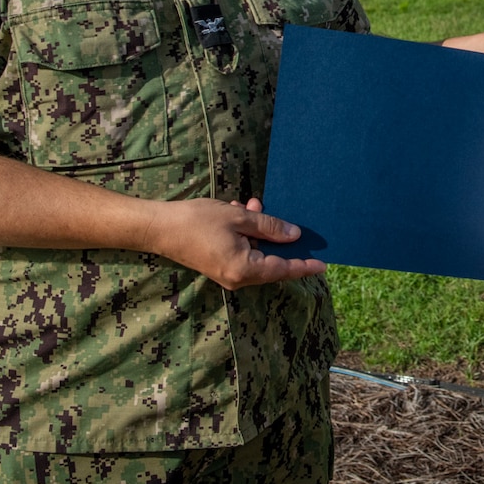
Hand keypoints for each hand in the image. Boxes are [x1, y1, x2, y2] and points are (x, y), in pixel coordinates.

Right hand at [144, 196, 326, 289]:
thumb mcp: (239, 219)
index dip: (303, 266)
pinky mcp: (218, 266)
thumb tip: (294, 236)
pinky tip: (237, 212)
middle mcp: (237, 278)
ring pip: (255, 252)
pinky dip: (244, 233)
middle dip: (274, 235)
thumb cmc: (198, 221)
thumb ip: (270, 228)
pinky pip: (241, 252)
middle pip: (270, 261)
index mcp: (245, 269)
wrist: (160, 227)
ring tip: (248, 206)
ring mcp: (227, 274)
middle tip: (268, 211)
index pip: (283, 269)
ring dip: (257, 229)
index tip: (323, 266)